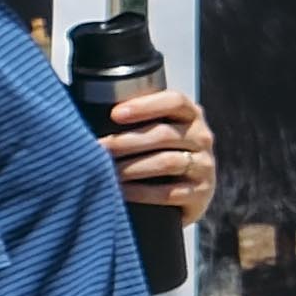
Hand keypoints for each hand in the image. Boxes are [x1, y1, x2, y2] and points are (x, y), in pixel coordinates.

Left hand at [111, 88, 216, 220]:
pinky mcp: (201, 193)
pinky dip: (141, 192)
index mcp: (191, 115)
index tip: (115, 114)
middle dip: (125, 141)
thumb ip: (137, 118)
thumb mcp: (157, 130)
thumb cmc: (160, 153)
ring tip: (106, 170)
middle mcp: (202, 138)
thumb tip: (91, 111)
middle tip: (99, 148)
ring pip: (167, 162)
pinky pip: (169, 192)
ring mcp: (204, 166)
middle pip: (164, 135)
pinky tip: (122, 191)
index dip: (145, 106)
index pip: (175, 102)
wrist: (186, 193)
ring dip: (131, 167)